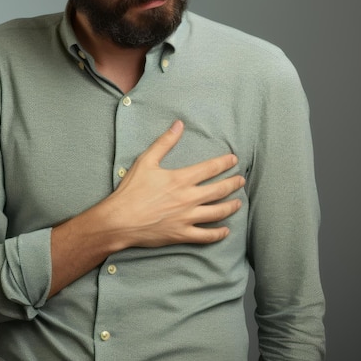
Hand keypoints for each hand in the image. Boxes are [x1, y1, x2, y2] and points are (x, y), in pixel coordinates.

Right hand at [104, 120, 243, 248]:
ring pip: (217, 213)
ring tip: (238, 202)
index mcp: (180, 179)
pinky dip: (218, 233)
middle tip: (241, 180)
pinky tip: (225, 230)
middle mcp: (188, 198)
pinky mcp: (182, 234)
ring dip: (231, 206)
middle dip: (233, 183)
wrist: (119, 220)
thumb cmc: (131, 190)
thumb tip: (179, 125)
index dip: (224, 163)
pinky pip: (206, 236)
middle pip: (219, 190)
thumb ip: (165, 142)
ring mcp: (187, 218)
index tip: (234, 160)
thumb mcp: (146, 161)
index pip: (210, 168)